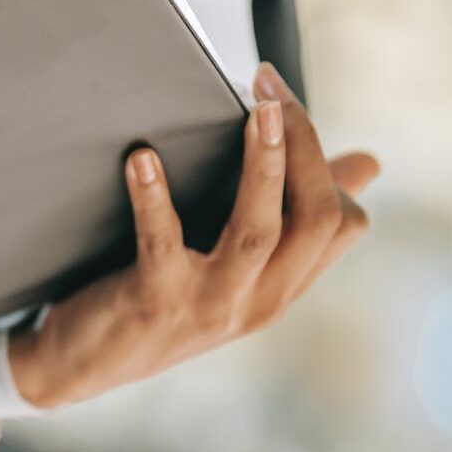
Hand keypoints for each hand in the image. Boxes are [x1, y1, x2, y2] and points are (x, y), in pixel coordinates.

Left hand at [6, 63, 380, 407]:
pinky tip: (143, 158)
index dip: (324, 158)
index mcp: (283, 286)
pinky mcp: (156, 305)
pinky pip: (163, 246)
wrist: (83, 366)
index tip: (284, 100)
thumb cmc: (162, 298)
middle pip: (316, 219)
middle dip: (301, 143)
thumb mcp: (237, 265)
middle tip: (269, 85)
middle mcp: (260, 301)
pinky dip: (154, 198)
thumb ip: (291, 216)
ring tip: (256, 109)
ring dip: (263, 166)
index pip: (342, 223)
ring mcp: (211, 306)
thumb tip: (368, 163)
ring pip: (259, 232)